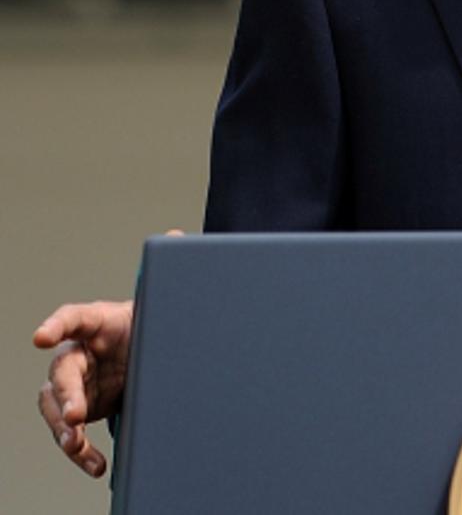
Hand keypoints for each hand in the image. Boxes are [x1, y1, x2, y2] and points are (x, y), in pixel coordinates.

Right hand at [33, 229, 183, 476]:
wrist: (162, 354)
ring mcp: (79, 382)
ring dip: (63, 428)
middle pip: (62, 371)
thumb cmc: (155, 324)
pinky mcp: (85, 408)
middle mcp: (82, 351)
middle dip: (65, 393)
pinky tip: (94, 464)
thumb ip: (167, 275)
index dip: (56, 324)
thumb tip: (178, 236)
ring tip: (76, 445)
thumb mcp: (162, 305)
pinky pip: (72, 433)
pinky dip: (80, 451)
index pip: (73, 317)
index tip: (42, 337)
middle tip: (75, 415)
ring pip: (55, 406)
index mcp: (100, 320)